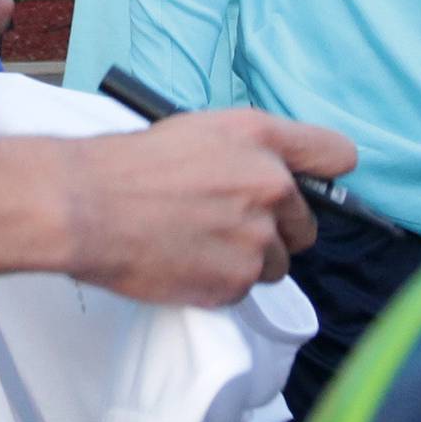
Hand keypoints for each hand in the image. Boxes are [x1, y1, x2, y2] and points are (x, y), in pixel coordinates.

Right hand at [55, 109, 357, 305]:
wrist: (84, 205)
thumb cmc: (129, 165)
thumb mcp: (200, 130)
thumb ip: (251, 151)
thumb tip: (279, 177)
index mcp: (262, 140)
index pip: (336, 154)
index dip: (326, 174)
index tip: (316, 186)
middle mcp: (271, 186)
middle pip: (307, 226)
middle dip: (275, 231)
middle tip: (227, 226)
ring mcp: (256, 238)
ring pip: (276, 264)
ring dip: (247, 261)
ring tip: (197, 245)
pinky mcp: (235, 281)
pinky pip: (242, 291)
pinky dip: (218, 284)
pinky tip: (183, 263)